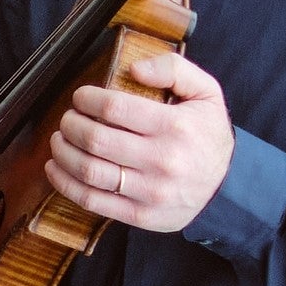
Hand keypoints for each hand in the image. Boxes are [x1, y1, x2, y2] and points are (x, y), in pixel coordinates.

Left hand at [45, 51, 233, 232]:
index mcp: (175, 127)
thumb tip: (134, 69)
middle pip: (96, 139)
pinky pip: (92, 200)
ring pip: (89, 171)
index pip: (114, 108)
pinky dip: (64, 183)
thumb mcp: (205, 92)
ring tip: (60, 139)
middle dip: (70, 124)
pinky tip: (56, 167)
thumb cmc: (207, 135)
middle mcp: (163, 161)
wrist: (228, 187)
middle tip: (68, 119)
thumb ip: (173, 69)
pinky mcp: (140, 215)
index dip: (87, 99)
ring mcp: (150, 192)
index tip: (81, 97)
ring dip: (63, 152)